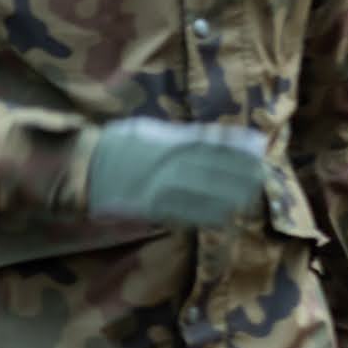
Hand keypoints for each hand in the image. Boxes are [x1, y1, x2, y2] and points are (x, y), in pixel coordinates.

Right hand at [84, 119, 267, 227]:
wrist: (83, 169)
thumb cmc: (115, 145)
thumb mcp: (147, 131)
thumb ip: (178, 136)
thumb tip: (212, 138)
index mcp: (166, 142)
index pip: (210, 144)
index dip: (236, 147)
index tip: (257, 147)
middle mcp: (168, 164)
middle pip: (213, 169)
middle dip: (241, 172)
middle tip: (263, 174)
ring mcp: (161, 188)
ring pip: (204, 192)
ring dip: (231, 194)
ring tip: (250, 195)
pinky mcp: (154, 208)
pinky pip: (186, 214)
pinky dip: (207, 215)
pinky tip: (225, 216)